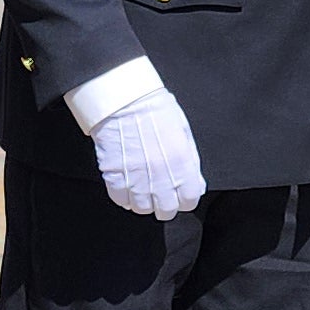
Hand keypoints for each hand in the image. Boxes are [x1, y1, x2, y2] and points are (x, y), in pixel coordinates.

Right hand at [86, 86, 205, 220]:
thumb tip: (196, 184)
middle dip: (165, 205)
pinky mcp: (114, 176)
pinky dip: (124, 196)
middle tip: (160, 194)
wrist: (124, 98)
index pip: (189, 200)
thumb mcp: (183, 131)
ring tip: (142, 187)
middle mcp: (160, 175)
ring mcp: (136, 178)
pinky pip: (121, 200)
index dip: (185, 199)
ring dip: (143, 201)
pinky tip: (127, 183)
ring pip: (143, 209)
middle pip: (166, 210)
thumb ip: (190, 161)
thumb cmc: (154, 108)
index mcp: (181, 163)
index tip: (180, 195)